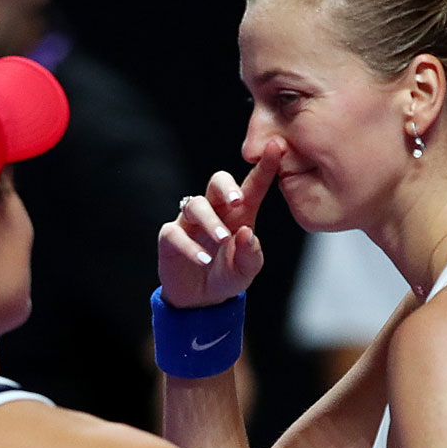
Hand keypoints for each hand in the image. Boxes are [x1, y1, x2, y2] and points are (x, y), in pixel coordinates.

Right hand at [156, 142, 281, 307]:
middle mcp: (214, 211)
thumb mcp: (247, 269)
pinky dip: (189, 246)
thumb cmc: (227, 275)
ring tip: (223, 239)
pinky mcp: (170, 238)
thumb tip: (246, 233)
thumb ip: (250, 254)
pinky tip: (203, 259)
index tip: (276, 147)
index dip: (264, 167)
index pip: (252, 186)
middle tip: (237, 201)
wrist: (201, 300)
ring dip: (210, 221)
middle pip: (216, 182)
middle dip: (226, 186)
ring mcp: (190, 222)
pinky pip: (175, 233)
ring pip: (196, 204)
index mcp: (239, 214)